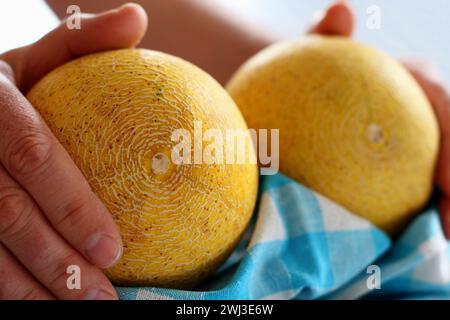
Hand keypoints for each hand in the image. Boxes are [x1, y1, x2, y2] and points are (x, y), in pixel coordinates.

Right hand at [0, 4, 146, 298]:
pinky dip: (5, 288)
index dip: (71, 206)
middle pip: (5, 218)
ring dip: (30, 291)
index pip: (32, 158)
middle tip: (102, 298)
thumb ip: (80, 40)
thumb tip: (137, 18)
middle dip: (56, 265)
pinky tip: (40, 305)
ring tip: (79, 312)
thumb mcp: (32, 57)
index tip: (116, 247)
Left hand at [309, 0, 449, 238]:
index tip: (448, 180)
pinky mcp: (397, 162)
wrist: (294, 91)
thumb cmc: (308, 69)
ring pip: (441, 172)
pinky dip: (417, 212)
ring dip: (448, 207)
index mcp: (410, 82)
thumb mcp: (311, 49)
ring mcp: (411, 139)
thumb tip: (340, 9)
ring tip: (441, 240)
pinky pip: (411, 187)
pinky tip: (402, 241)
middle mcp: (419, 112)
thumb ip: (323, 34)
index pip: (441, 105)